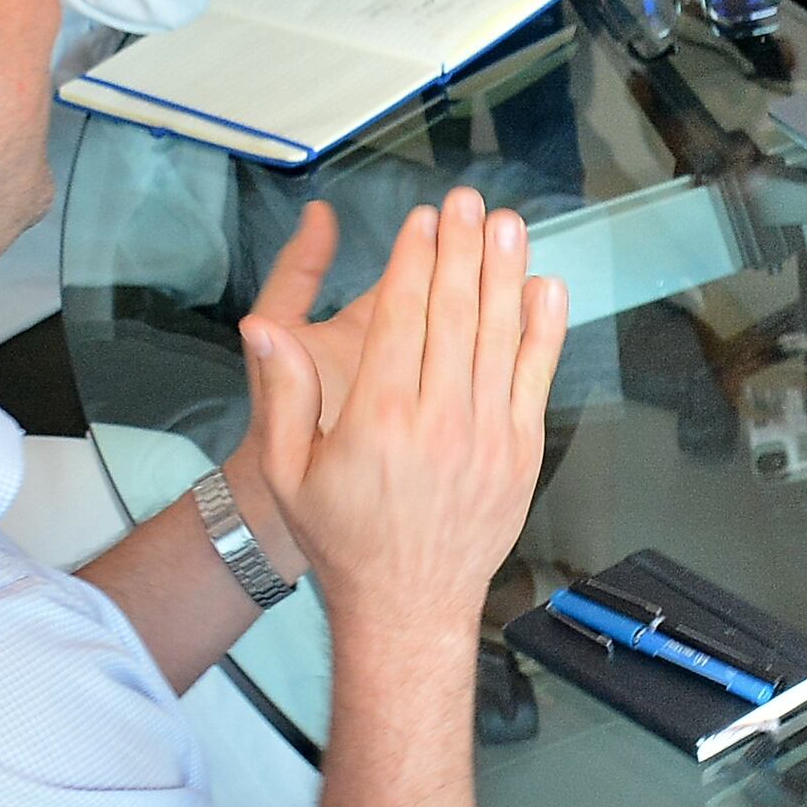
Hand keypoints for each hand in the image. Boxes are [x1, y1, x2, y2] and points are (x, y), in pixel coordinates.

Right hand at [240, 189, 565, 653]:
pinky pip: (537, 379)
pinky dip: (544, 331)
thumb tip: (262, 329)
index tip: (422, 219)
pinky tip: (544, 287)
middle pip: (456, 313)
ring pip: (501, 336)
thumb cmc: (345, 539)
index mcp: (379, 418)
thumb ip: (280, 394)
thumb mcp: (288, 472)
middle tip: (466, 201)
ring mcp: (488, 436)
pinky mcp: (521, 453)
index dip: (414, 260)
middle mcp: (439, 420)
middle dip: (460, 249)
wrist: (407, 606)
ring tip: (506, 224)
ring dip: (505, 273)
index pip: (403, 317)